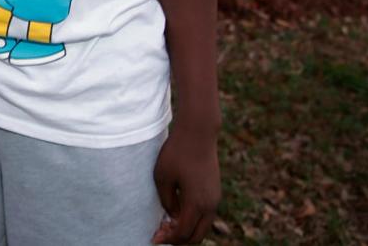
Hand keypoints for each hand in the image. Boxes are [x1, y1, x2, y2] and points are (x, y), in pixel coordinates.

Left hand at [151, 123, 219, 243]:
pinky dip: (192, 219)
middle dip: (178, 239)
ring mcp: (215, 199)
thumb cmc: (177, 152)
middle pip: (196, 236)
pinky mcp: (215, 191)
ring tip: (166, 222)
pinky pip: (205, 215)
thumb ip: (166, 201)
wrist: (198, 133)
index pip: (182, 233)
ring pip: (202, 226)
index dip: (167, 238)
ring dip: (186, 229)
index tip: (152, 238)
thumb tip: (171, 216)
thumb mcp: (162, 177)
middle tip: (160, 233)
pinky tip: (176, 211)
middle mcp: (210, 205)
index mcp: (196, 204)